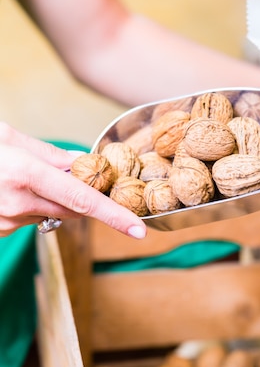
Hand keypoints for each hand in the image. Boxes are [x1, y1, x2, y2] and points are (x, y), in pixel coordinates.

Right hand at [0, 123, 146, 237]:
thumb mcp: (7, 137)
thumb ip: (48, 153)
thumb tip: (82, 163)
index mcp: (25, 173)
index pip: (82, 199)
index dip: (113, 215)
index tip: (139, 230)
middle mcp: (17, 202)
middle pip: (71, 209)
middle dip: (82, 197)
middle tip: (77, 176)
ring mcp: (5, 220)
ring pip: (49, 214)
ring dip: (50, 198)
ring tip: (21, 175)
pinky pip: (27, 219)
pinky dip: (29, 205)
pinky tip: (9, 188)